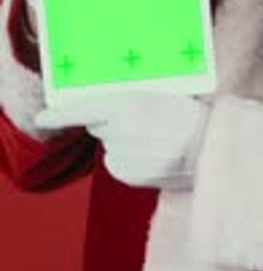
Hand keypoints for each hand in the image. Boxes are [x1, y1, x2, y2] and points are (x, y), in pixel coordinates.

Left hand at [35, 92, 210, 188]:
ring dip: (123, 141)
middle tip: (139, 119)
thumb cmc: (191, 116)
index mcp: (131, 104)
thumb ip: (132, 99)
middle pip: (98, 125)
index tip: (42, 118)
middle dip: (110, 121)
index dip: (59, 114)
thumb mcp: (163, 95)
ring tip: (155, 139)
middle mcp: (123, 131)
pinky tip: (153, 155)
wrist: (213, 149)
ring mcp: (125, 155)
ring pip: (110, 145)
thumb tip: (111, 106)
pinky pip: (118, 163)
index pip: (84, 109)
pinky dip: (129, 159)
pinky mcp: (130, 175)